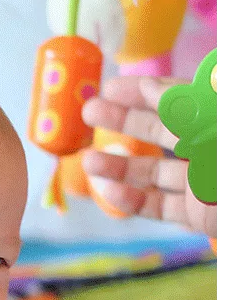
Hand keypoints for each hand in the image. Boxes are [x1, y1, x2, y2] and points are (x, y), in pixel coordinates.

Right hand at [81, 76, 215, 237]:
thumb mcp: (223, 128)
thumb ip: (201, 107)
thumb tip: (174, 83)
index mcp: (218, 124)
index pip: (181, 101)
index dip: (147, 91)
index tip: (114, 85)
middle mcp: (211, 152)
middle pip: (161, 131)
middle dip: (124, 121)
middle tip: (89, 111)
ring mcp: (203, 186)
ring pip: (154, 172)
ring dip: (119, 165)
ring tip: (87, 160)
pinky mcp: (198, 217)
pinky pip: (158, 207)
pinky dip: (131, 200)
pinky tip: (109, 190)